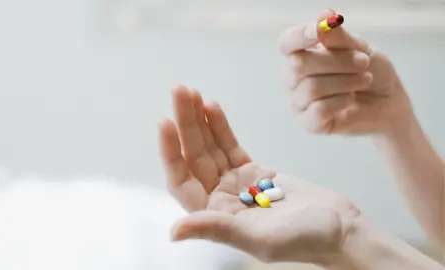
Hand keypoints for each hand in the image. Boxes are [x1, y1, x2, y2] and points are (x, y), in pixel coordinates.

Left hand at [158, 85, 360, 263]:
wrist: (342, 229)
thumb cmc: (306, 240)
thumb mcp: (260, 238)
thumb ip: (217, 229)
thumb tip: (173, 232)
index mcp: (216, 216)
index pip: (182, 181)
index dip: (171, 152)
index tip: (164, 121)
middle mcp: (221, 199)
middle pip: (195, 157)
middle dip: (186, 123)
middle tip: (179, 90)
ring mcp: (237, 183)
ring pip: (211, 147)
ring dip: (200, 120)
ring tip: (190, 91)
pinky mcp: (255, 171)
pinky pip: (231, 145)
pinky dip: (221, 126)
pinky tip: (212, 106)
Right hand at [279, 9, 412, 134]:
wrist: (388, 103)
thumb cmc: (370, 72)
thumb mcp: (360, 49)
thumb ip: (339, 38)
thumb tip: (324, 14)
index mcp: (301, 54)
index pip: (286, 43)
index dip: (297, 37)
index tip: (316, 31)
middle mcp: (294, 78)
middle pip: (299, 65)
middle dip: (337, 62)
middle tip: (363, 62)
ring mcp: (299, 102)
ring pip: (312, 88)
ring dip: (345, 82)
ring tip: (364, 80)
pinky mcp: (309, 123)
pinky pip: (318, 111)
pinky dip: (341, 102)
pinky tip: (350, 100)